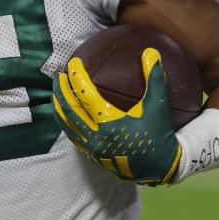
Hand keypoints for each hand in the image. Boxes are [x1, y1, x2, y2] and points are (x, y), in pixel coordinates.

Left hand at [52, 47, 180, 184]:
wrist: (161, 168)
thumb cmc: (159, 134)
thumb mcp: (157, 106)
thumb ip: (153, 77)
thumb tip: (150, 51)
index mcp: (109, 123)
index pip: (85, 95)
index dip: (77, 77)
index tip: (73, 63)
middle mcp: (96, 137)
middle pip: (69, 110)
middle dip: (60, 90)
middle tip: (57, 75)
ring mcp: (92, 148)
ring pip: (67, 126)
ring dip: (59, 107)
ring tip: (57, 92)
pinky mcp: (93, 156)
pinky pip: (73, 137)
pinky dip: (67, 123)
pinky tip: (67, 114)